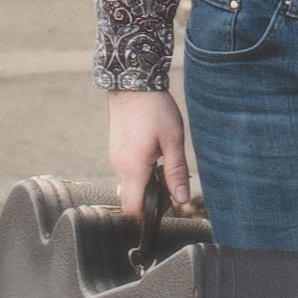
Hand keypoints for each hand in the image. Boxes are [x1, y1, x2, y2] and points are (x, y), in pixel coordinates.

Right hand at [107, 83, 193, 209]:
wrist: (133, 83)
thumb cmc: (155, 110)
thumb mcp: (172, 140)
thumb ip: (176, 172)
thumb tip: (182, 200)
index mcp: (132, 168)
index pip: (132, 209)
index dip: (149, 214)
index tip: (166, 202)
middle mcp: (119, 167)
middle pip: (132, 200)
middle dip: (151, 199)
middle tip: (171, 180)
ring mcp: (115, 158)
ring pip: (130, 185)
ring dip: (147, 183)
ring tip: (164, 162)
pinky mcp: (117, 150)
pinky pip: (127, 172)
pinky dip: (140, 172)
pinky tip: (154, 154)